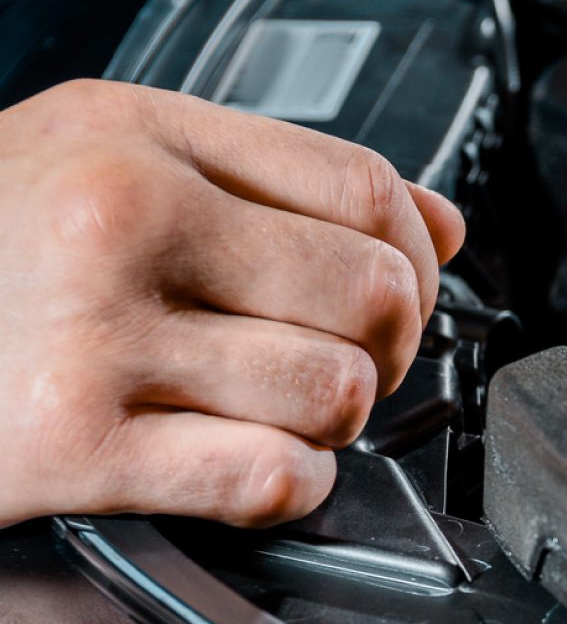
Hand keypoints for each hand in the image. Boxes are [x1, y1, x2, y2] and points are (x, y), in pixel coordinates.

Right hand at [0, 79, 464, 528]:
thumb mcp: (102, 163)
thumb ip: (273, 180)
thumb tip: (439, 222)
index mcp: (130, 135)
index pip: (365, 188)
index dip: (416, 258)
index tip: (401, 291)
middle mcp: (114, 218)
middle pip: (372, 294)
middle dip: (381, 349)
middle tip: (330, 363)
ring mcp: (91, 333)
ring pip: (334, 391)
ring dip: (327, 425)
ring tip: (265, 413)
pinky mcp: (70, 445)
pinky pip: (273, 476)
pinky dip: (286, 488)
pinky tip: (240, 468)